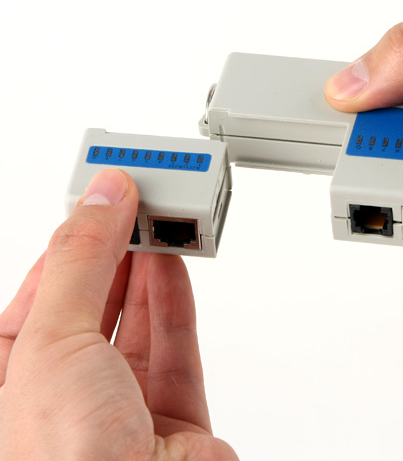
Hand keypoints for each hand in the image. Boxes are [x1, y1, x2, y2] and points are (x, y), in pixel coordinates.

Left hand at [0, 169, 237, 460]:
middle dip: (114, 248)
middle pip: (92, 301)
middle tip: (136, 199)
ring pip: (137, 319)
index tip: (99, 196)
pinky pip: (174, 342)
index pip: (41, 292)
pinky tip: (174, 258)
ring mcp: (120, 407)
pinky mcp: (174, 416)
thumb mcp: (52, 340)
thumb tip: (104, 196)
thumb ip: (83, 260)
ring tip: (160, 217)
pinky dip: (176, 295)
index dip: (69, 240)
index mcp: (9, 383)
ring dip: (149, 265)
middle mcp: (62, 397)